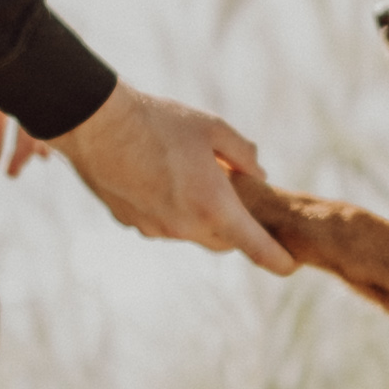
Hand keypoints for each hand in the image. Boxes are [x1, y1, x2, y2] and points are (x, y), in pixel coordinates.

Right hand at [58, 82, 296, 275]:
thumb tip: (258, 174)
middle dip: (236, 225)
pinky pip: (164, 223)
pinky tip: (160, 176)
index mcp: (213, 206)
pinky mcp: (133, 223)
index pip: (256, 247)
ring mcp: (156, 229)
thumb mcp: (213, 128)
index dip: (278, 260)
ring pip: (192, 231)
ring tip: (191, 175)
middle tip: (236, 195)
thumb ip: (244, 155)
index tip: (291, 266)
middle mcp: (185, 227)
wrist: (96, 125)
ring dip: (201, 213)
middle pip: (224, 240)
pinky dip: (171, 208)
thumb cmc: (159, 122)